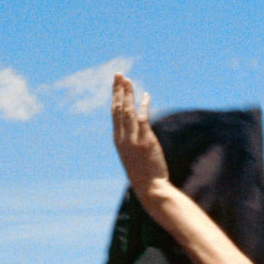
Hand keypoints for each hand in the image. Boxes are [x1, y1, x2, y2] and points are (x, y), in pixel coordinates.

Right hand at [111, 74, 170, 213]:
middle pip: (118, 109)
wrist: (149, 188)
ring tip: (128, 80)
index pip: (114, 114)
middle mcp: (123, 138)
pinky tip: (145, 95)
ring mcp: (133, 139)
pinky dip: (143, 105)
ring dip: (128, 94)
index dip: (115, 97)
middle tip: (119, 75)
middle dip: (118, 90)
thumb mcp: (133, 157)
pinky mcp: (145, 141)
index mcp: (118, 141)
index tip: (117, 85)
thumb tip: (137, 132)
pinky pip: (142, 118)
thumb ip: (133, 142)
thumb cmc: (143, 174)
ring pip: (127, 111)